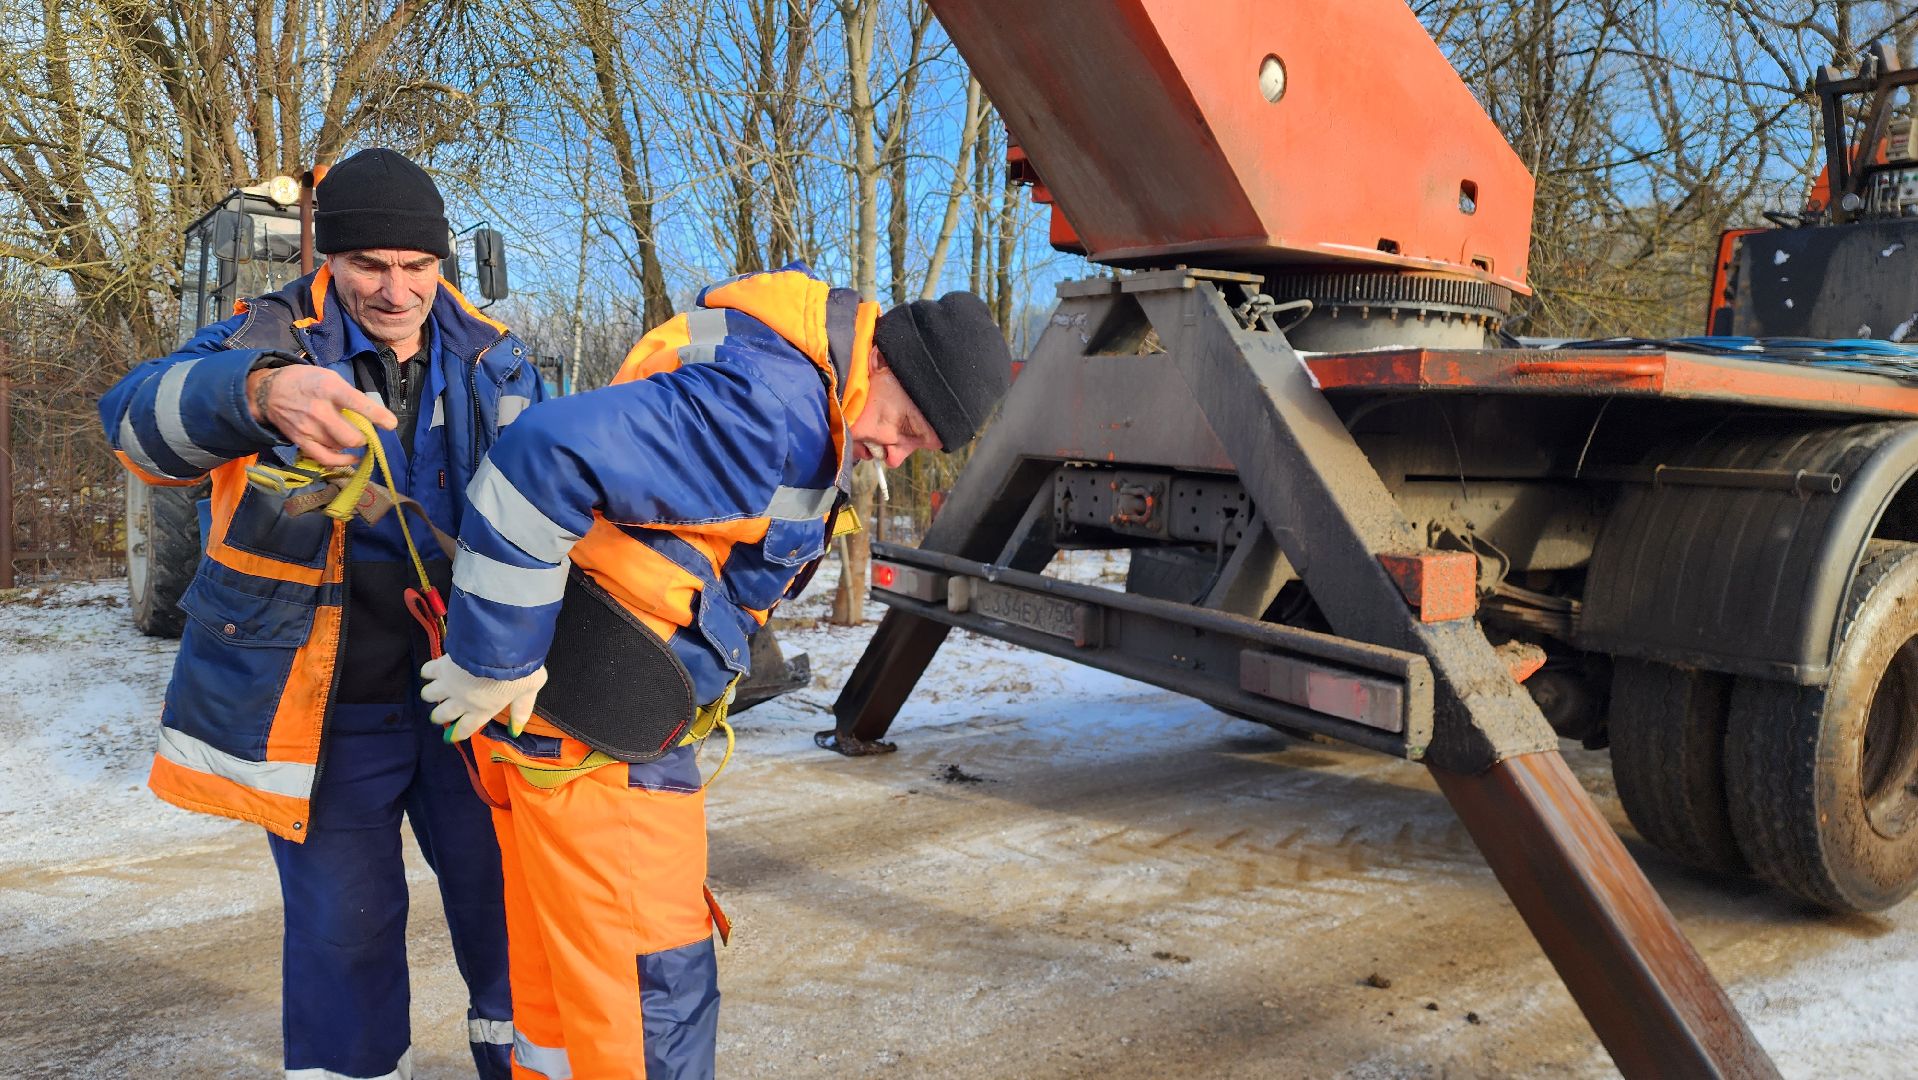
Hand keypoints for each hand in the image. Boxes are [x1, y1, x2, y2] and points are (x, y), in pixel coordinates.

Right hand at [246, 365, 398, 467]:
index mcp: (329, 388)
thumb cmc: (306, 381)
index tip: (390, 424)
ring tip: (350, 434)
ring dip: (351, 444)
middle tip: (364, 431)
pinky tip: (351, 457)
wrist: (269, 390)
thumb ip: (349, 394)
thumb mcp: (329, 377)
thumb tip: (371, 413)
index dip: (378, 416)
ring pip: (341, 447)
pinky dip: (342, 461)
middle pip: (352, 436)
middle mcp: (319, 410)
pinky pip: (326, 459)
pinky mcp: (301, 441)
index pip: (358, 404)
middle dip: (364, 436)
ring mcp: (309, 429)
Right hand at [419, 654, 548, 741]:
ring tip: (434, 691)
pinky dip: (428, 672)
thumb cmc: (519, 670)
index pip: (466, 728)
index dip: (457, 733)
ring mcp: (449, 685)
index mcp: (483, 710)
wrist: (500, 648)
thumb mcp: (530, 690)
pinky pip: (427, 672)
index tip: (450, 736)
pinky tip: (432, 671)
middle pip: (442, 714)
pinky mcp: (441, 667)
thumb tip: (516, 730)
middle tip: (440, 713)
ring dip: (431, 694)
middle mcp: (462, 701)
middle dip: (439, 715)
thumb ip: (521, 710)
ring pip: (430, 695)